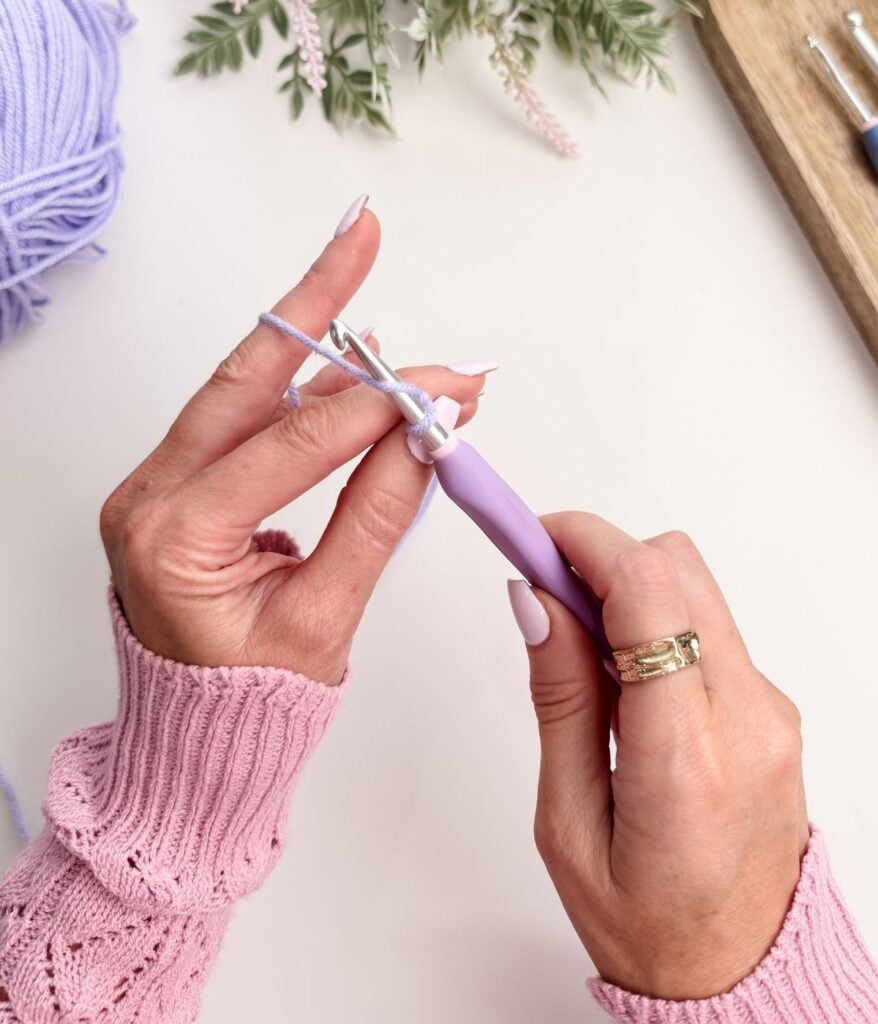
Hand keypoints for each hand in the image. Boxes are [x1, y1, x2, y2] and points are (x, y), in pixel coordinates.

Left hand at [100, 205, 486, 683]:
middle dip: (313, 300)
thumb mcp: (324, 621)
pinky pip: (244, 420)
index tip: (449, 386)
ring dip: (315, 343)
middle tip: (360, 231)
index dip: (379, 409)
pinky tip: (347, 363)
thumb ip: (374, 518)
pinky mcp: (181, 484)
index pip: (293, 447)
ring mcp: (159, 485)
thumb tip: (425, 437)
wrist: (193, 739)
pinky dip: (300, 391)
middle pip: (245, 375)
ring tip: (369, 292)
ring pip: (245, 388)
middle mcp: (150, 496)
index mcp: (174, 539)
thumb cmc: (248, 703)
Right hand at [508, 514, 809, 998]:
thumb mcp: (568, 822)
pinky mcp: (772, 707)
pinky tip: (615, 665)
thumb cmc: (650, 923)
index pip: (648, 597)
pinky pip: (710, 625)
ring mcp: (770, 710)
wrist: (740, 974)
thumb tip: (539, 603)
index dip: (584, 543)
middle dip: (599, 554)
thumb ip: (560, 699)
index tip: (531, 536)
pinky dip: (654, 617)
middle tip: (541, 583)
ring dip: (625, 584)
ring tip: (573, 633)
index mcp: (687, 760)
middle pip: (678, 567)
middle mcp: (747, 721)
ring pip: (695, 587)